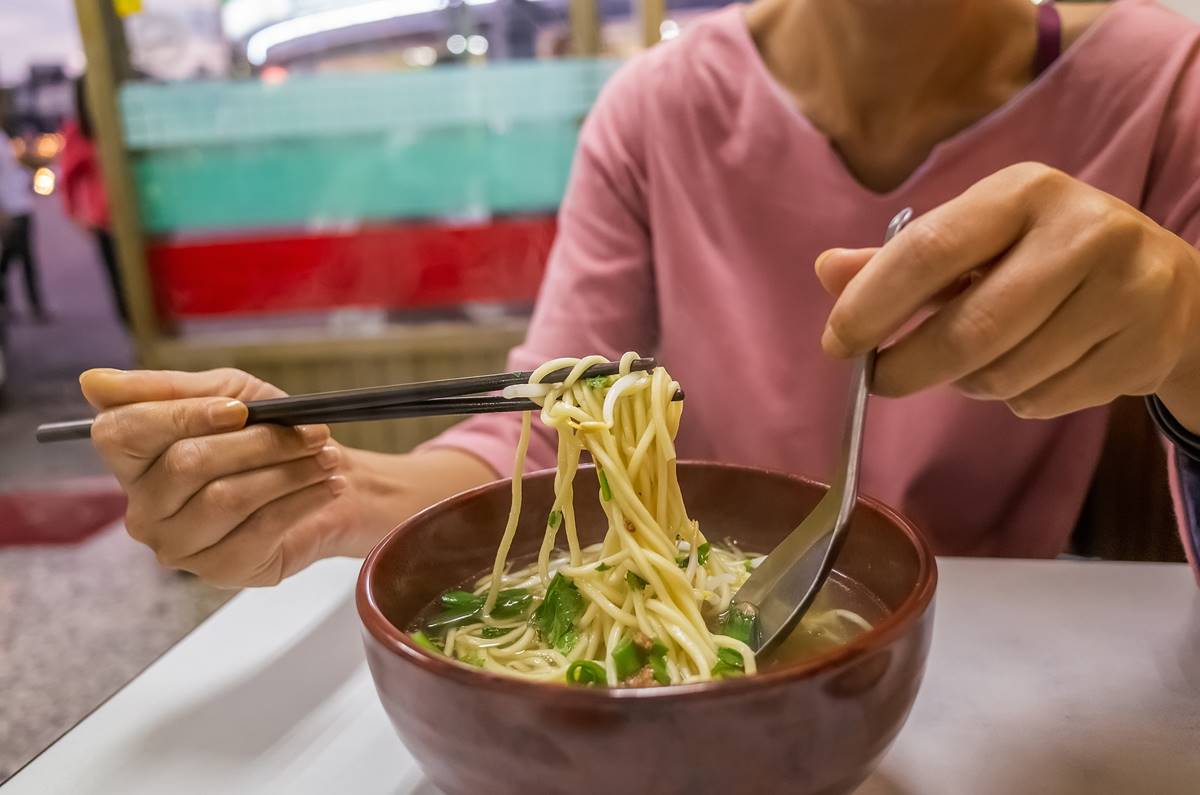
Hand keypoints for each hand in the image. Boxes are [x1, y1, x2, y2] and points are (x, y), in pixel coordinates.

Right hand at [82, 368, 356, 586]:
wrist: (319, 480)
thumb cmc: (264, 434)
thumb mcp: (226, 393)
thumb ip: (168, 388)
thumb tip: (92, 382)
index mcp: (131, 459)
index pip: (123, 432)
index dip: (183, 416)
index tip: (240, 409)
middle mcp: (143, 508)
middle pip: (188, 464)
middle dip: (260, 442)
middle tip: (312, 432)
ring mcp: (177, 545)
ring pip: (228, 497)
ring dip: (290, 471)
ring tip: (326, 457)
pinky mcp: (220, 569)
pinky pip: (261, 528)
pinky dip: (303, 500)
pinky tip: (326, 485)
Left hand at [815, 163, 1199, 431]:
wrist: (1169, 285)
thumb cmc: (1045, 256)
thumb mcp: (978, 238)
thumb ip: (901, 259)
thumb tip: (828, 271)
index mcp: (1024, 191)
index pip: (929, 251)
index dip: (872, 304)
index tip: (836, 344)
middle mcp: (1082, 232)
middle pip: (970, 329)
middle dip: (909, 366)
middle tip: (880, 380)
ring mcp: (1123, 291)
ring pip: (1004, 374)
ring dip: (967, 383)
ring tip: (975, 360)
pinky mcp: (1143, 347)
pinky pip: (1042, 400)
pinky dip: (1015, 399)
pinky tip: (1032, 368)